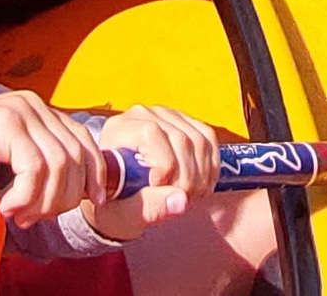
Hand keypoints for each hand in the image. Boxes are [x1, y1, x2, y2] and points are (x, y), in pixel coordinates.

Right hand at [0, 91, 112, 227]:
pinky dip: (26, 196)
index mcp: (38, 109)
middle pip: (76, 155)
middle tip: (38, 218)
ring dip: (43, 201)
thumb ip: (42, 166)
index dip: (95, 172)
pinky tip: (7, 207)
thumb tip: (75, 191)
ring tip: (21, 215)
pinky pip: (36, 169)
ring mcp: (21, 111)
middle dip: (64, 196)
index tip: (93, 201)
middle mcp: (33, 105)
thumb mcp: (13, 161)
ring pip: (59, 165)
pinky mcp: (8, 125)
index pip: (83, 139)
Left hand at [88, 107, 221, 240]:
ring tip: (190, 197)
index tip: (160, 192)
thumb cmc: (115, 201)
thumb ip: (149, 206)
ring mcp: (165, 116)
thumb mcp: (124, 210)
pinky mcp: (184, 122)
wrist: (118, 192)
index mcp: (120, 129)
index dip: (164, 169)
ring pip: (199, 140)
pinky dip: (210, 166)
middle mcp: (142, 115)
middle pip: (181, 140)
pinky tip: (201, 186)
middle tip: (182, 201)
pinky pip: (208, 138)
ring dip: (202, 176)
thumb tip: (182, 200)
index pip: (153, 135)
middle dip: (188, 178)